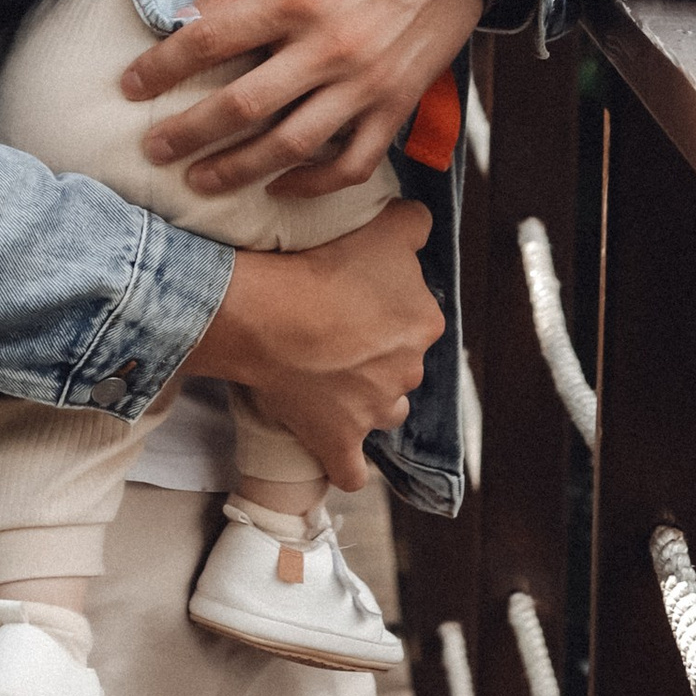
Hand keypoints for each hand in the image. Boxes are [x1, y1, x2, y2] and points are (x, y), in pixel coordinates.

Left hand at [119, 0, 481, 197]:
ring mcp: (365, 84)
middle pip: (240, 105)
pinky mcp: (397, 106)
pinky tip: (280, 185)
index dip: (161, 69)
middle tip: (153, 150)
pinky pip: (352, 163)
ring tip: (200, 182)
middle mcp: (328, 47)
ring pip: (290, 145)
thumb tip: (185, 19)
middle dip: (187, 133)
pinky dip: (313, 184)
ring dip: (238, 171)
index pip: (208, 42)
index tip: (129, 87)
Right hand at [193, 199, 443, 488]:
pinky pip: (351, 470)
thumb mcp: (385, 227)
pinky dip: (346, 465)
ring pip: (383, 410)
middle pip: (400, 365)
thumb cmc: (324, 266)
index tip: (356, 301)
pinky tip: (339, 456)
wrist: (270, 314)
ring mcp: (375, 411)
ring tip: (333, 382)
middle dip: (377, 355)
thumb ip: (415, 225)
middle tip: (336, 335)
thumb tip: (421, 225)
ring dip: (367, 401)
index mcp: (424, 323)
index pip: (416, 318)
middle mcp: (408, 371)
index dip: (388, 310)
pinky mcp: (340, 442)